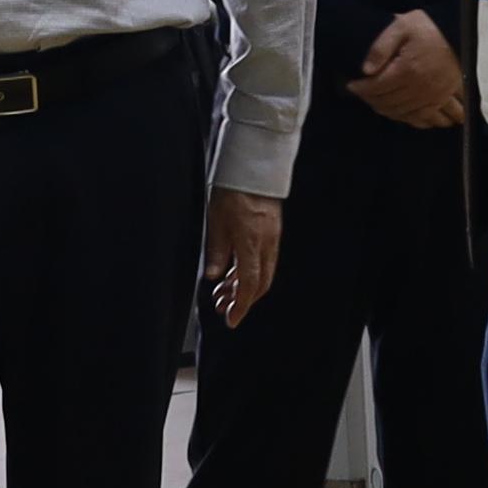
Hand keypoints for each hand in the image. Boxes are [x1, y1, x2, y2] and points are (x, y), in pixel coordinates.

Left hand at [201, 190, 285, 325]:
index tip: (231, 319)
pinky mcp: (272, 232)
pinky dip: (250, 272)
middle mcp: (266, 244)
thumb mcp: (215, 222)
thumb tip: (215, 276)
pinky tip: (234, 273)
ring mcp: (272, 238)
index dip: (241, 306)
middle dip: (242, 300)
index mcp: (250, 243)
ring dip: (245, 287)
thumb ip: (216, 252)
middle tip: (223, 307)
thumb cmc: (232, 190)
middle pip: (260, 283)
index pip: (249, 285)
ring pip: (263, 273)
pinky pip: (264, 260)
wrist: (252, 168)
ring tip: (223, 292)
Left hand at [346, 11, 467, 133]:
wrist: (459, 30)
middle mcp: (420, 88)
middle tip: (363, 93)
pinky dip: (411, 119)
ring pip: (404, 113)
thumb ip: (381, 47)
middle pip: (388, 103)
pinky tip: (403, 114)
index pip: (376, 87)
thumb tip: (366, 70)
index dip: (360, 88)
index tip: (351, 85)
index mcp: (407, 70)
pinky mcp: (443, 99)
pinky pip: (425, 117)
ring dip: (387, 111)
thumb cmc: (428, 27)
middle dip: (371, 100)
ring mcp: (433, 96)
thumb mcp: (401, 27)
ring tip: (378, 102)